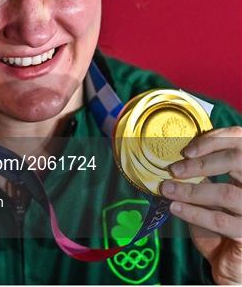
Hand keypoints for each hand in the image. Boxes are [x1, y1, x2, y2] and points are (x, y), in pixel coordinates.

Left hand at [160, 126, 241, 284]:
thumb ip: (204, 172)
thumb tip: (178, 154)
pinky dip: (194, 213)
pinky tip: (175, 208)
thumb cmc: (220, 221)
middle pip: (237, 160)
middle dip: (201, 162)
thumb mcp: (211, 191)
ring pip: (226, 192)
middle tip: (173, 169)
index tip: (187, 149)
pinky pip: (220, 220)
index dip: (215, 139)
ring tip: (167, 189)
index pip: (240, 140)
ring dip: (191, 190)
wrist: (230, 263)